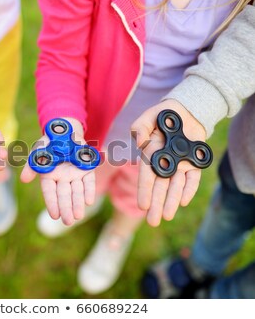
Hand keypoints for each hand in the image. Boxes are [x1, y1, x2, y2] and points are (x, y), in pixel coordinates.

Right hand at [20, 118, 95, 224]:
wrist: (66, 131)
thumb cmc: (49, 143)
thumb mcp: (38, 152)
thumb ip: (31, 166)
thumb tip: (23, 180)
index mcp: (49, 176)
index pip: (50, 193)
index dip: (52, 204)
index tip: (54, 215)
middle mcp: (62, 179)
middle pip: (64, 196)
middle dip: (66, 209)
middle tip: (68, 222)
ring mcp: (75, 175)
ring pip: (76, 192)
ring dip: (78, 204)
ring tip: (78, 216)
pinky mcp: (87, 170)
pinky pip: (89, 182)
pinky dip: (89, 191)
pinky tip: (89, 201)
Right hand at [131, 99, 206, 226]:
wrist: (185, 111)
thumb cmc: (162, 115)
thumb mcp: (148, 117)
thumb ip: (139, 127)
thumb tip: (139, 142)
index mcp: (150, 154)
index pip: (146, 176)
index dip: (144, 191)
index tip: (142, 205)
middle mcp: (164, 163)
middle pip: (160, 187)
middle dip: (156, 204)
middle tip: (153, 221)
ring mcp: (179, 164)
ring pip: (175, 186)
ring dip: (170, 201)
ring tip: (166, 217)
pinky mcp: (194, 162)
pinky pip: (192, 178)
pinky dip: (188, 189)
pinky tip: (183, 202)